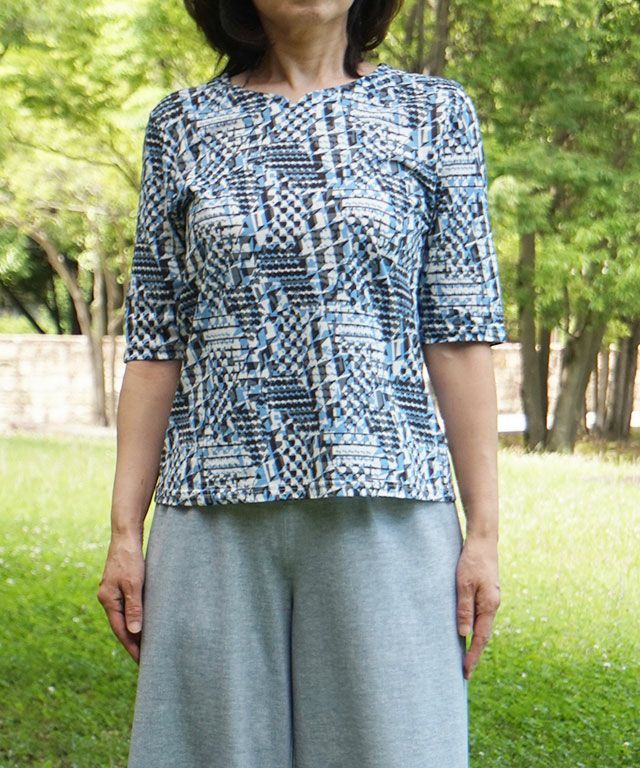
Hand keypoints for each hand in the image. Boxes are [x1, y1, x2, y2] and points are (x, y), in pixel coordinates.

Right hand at [96, 534, 144, 664]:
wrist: (126, 536)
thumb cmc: (130, 559)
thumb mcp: (134, 584)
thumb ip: (134, 608)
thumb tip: (135, 632)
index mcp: (108, 600)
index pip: (121, 630)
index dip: (132, 647)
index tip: (142, 661)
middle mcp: (107, 598)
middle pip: (121, 626)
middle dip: (133, 643)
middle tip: (146, 660)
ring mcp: (112, 592)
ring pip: (124, 617)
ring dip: (135, 631)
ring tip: (147, 645)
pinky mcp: (120, 585)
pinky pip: (127, 607)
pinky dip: (135, 617)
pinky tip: (144, 622)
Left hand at [455, 535, 500, 679]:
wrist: (483, 541)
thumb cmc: (471, 561)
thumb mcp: (464, 585)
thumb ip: (464, 608)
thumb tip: (463, 633)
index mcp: (489, 605)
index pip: (481, 638)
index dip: (473, 656)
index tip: (466, 672)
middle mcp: (493, 605)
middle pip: (484, 635)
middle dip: (475, 654)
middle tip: (465, 672)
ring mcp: (491, 599)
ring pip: (483, 626)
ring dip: (475, 642)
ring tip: (465, 657)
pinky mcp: (487, 593)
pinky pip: (481, 616)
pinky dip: (475, 628)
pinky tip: (468, 631)